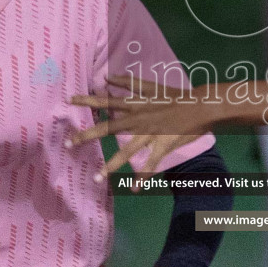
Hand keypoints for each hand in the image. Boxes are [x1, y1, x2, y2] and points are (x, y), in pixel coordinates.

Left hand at [71, 75, 220, 179]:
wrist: (199, 105)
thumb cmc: (176, 96)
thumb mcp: (152, 85)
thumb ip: (130, 82)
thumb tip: (108, 77)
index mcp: (135, 104)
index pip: (107, 101)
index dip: (88, 100)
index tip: (69, 100)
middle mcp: (138, 119)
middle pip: (108, 128)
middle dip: (87, 135)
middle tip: (68, 144)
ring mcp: (150, 134)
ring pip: (127, 151)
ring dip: (111, 166)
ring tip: (96, 178)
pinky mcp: (163, 145)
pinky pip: (151, 163)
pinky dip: (143, 177)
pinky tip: (135, 189)